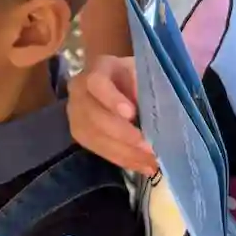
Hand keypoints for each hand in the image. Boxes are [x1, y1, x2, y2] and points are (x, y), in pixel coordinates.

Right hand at [67, 55, 155, 172]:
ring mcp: (76, 114)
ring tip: (151, 163)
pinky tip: (143, 166)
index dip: (112, 99)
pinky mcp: (80, 134)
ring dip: (125, 153)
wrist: (115, 80)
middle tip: (149, 147)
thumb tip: (160, 110)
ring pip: (95, 137)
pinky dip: (123, 160)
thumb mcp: (143, 72)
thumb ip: (147, 87)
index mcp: (97, 69)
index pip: (96, 83)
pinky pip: (99, 151)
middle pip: (94, 116)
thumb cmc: (134, 75)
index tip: (132, 114)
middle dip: (122, 134)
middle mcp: (79, 91)